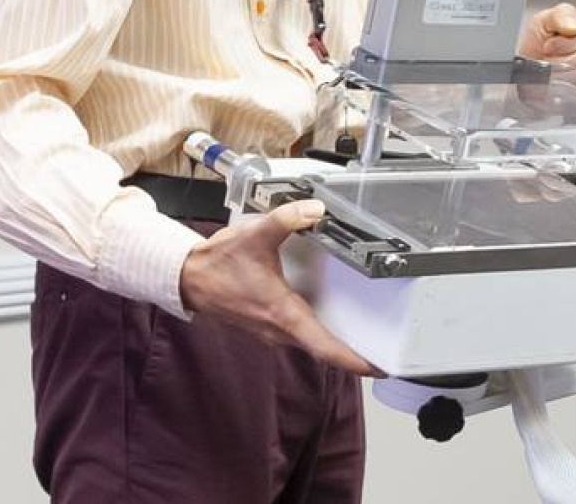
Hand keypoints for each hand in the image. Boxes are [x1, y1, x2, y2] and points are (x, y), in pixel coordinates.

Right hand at [178, 199, 382, 377]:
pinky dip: (321, 336)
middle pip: (324, 351)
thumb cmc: (218, 263)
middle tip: (385, 357)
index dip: (353, 360)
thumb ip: (286, 219)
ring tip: (367, 344)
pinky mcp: (268, 326)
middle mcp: (279, 330)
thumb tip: (314, 210)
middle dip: (354, 355)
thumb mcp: (255, 235)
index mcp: (282, 313)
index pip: (324, 346)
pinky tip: (333, 323)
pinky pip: (301, 337)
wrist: (189, 278)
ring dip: (337, 346)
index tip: (377, 366)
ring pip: (312, 345)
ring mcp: (273, 331)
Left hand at [517, 2, 575, 92]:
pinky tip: (562, 86)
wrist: (528, 70)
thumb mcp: (545, 21)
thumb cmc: (541, 46)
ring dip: (562, 76)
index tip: (549, 45)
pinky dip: (570, 92)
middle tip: (548, 60)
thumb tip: (574, 27)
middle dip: (561, 61)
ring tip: (552, 72)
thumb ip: (562, 15)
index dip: (568, 43)